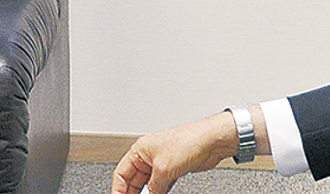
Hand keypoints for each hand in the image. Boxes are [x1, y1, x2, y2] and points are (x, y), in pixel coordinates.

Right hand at [111, 112, 238, 193]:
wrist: (211, 141)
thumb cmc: (188, 141)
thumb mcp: (163, 169)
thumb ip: (153, 188)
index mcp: (140, 150)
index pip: (121, 173)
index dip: (118, 189)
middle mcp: (149, 155)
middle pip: (133, 180)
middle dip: (132, 193)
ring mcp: (161, 162)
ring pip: (147, 184)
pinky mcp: (173, 169)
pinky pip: (160, 185)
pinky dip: (158, 193)